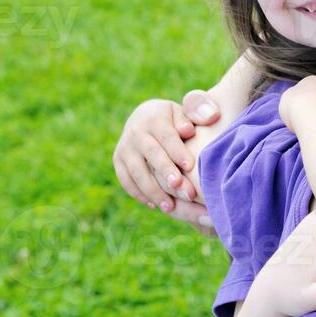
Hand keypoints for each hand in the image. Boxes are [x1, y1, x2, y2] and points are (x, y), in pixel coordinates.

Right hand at [113, 96, 219, 231]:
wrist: (148, 117)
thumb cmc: (178, 118)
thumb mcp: (187, 109)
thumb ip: (197, 108)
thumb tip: (190, 129)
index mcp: (154, 117)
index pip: (167, 136)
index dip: (178, 152)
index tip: (191, 166)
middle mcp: (135, 132)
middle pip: (152, 155)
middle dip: (167, 173)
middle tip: (184, 191)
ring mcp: (124, 148)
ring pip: (136, 172)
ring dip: (153, 191)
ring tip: (170, 207)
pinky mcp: (118, 161)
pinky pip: (126, 180)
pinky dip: (139, 194)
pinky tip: (156, 206)